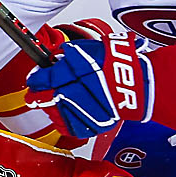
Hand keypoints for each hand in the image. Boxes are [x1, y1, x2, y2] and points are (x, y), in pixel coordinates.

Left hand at [25, 33, 152, 138]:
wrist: (142, 82)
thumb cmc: (119, 63)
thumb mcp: (92, 48)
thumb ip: (70, 54)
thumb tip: (53, 61)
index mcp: (81, 70)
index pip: (47, 78)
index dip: (36, 79)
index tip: (33, 79)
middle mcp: (84, 91)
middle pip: (49, 97)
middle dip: (38, 96)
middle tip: (33, 94)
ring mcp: (90, 110)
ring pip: (58, 113)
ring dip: (49, 108)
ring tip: (48, 103)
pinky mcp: (96, 124)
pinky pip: (72, 127)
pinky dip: (62, 122)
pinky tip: (59, 115)